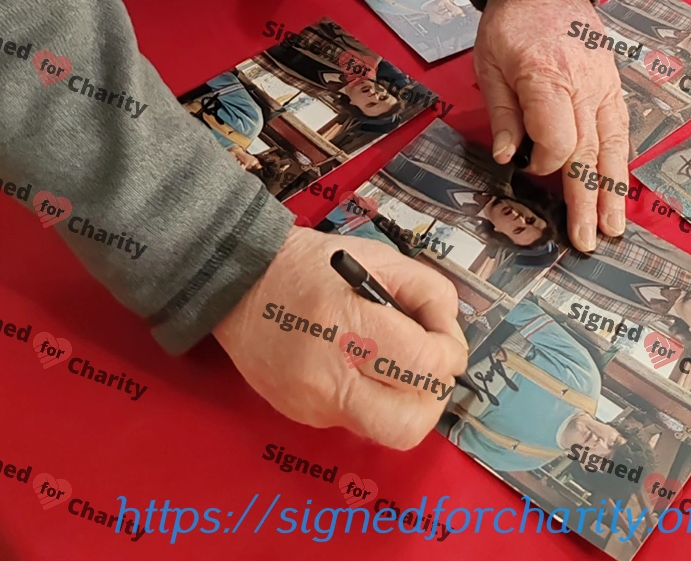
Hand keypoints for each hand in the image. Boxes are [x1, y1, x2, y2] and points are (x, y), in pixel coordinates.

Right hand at [212, 226, 468, 450]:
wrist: (240, 282)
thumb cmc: (314, 265)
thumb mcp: (379, 258)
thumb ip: (427, 292)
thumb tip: (449, 336)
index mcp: (349, 326)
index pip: (423, 367)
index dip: (449, 353)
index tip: (443, 338)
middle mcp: (328, 377)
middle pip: (409, 423)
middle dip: (433, 395)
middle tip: (428, 366)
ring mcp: (312, 405)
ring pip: (387, 433)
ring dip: (407, 404)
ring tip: (399, 367)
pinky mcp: (302, 417)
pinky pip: (357, 422)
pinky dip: (374, 400)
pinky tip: (361, 368)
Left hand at [473, 0, 631, 250]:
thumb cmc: (511, 23)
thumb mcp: (489, 63)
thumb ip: (502, 112)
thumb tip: (508, 157)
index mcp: (548, 78)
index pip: (557, 140)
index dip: (543, 164)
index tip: (527, 169)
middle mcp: (584, 86)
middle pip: (590, 152)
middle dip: (588, 201)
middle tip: (589, 241)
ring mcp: (604, 85)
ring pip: (613, 146)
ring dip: (614, 190)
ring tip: (615, 227)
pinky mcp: (613, 85)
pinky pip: (620, 129)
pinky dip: (621, 161)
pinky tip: (620, 188)